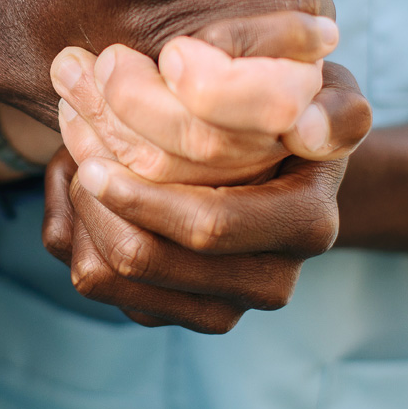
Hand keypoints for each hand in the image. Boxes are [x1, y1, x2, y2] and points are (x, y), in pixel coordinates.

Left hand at [43, 14, 371, 332]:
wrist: (279, 161)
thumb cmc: (292, 111)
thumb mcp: (327, 95)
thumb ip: (335, 108)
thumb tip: (313, 132)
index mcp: (306, 225)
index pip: (209, 226)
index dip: (141, 194)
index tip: (92, 153)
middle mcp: (268, 281)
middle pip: (145, 259)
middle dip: (94, 200)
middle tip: (71, 144)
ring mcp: (219, 306)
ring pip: (108, 279)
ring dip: (78, 214)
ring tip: (76, 158)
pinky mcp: (172, 313)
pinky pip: (96, 283)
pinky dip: (72, 230)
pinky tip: (79, 184)